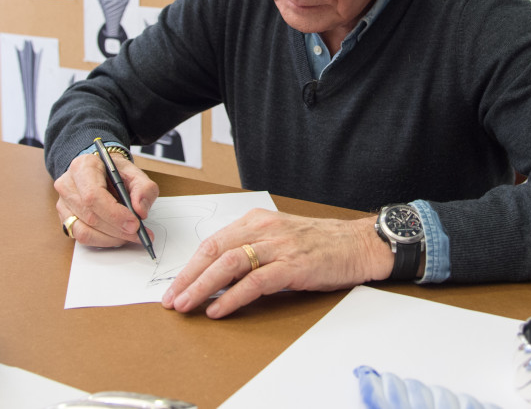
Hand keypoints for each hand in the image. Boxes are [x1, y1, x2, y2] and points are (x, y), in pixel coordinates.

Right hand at [54, 152, 158, 247]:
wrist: (102, 172)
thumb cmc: (116, 173)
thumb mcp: (136, 173)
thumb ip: (144, 189)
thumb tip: (140, 211)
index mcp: (84, 166)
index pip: (93, 195)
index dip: (114, 214)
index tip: (134, 224)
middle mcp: (68, 184)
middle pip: (90, 216)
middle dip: (117, 229)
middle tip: (138, 233)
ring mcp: (63, 203)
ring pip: (84, 231)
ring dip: (111, 238)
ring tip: (130, 236)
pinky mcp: (64, 218)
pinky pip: (81, 237)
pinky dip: (102, 241)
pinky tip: (117, 237)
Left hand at [161, 209, 393, 318]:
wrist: (358, 243)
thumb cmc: (321, 243)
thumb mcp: (280, 238)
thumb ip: (253, 249)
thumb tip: (220, 276)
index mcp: (258, 220)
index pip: (214, 242)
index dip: (190, 265)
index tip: (175, 285)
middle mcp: (265, 229)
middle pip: (215, 251)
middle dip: (188, 277)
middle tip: (172, 299)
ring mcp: (279, 246)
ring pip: (230, 264)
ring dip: (203, 286)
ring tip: (187, 305)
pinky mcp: (293, 265)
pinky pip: (255, 282)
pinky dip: (233, 297)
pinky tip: (220, 310)